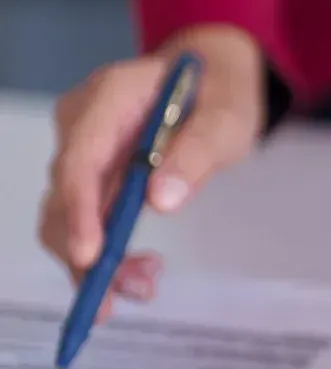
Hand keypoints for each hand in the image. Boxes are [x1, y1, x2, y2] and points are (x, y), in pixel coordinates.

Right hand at [38, 26, 265, 312]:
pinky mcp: (89, 172)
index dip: (80, 209)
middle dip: (89, 251)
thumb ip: (197, 152)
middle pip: (64, 193)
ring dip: (97, 260)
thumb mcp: (228, 118)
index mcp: (114, 94)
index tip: (90, 257)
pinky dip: (104, 252)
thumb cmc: (221, 92)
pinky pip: (83, 218)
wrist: (212, 78)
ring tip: (146, 283)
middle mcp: (84, 119)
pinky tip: (138, 270)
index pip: (82, 155)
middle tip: (136, 289)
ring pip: (66, 215)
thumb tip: (160, 202)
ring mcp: (81, 146)